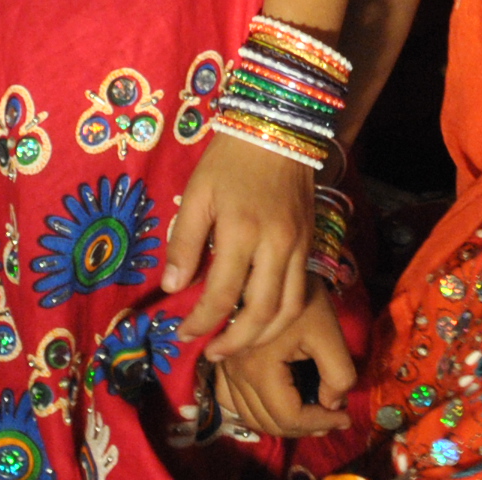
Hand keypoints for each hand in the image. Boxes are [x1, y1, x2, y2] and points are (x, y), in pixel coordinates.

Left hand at [165, 134, 313, 361]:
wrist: (277, 128)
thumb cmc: (228, 161)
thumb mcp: (196, 194)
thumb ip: (184, 243)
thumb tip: (172, 289)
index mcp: (242, 231)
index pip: (222, 294)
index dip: (201, 322)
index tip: (183, 334)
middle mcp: (276, 245)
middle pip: (262, 313)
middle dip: (236, 342)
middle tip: (212, 353)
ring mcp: (299, 246)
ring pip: (290, 309)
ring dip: (264, 336)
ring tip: (238, 345)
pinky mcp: (310, 244)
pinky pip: (302, 292)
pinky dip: (283, 315)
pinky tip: (262, 319)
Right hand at [212, 290, 357, 439]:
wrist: (272, 265)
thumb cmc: (302, 297)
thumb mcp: (329, 331)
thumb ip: (338, 374)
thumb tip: (332, 405)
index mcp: (260, 367)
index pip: (289, 416)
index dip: (321, 423)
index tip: (345, 416)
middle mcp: (236, 373)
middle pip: (270, 422)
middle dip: (306, 427)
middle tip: (332, 416)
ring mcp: (226, 370)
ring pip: (253, 418)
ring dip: (284, 424)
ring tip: (313, 415)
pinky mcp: (224, 365)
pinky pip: (238, 405)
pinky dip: (261, 414)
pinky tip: (282, 405)